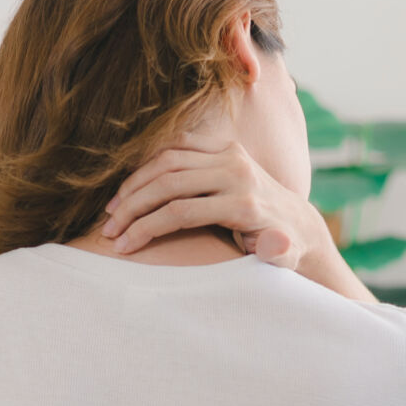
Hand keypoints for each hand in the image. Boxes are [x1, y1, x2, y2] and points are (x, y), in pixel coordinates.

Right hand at [100, 134, 333, 271]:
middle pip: (169, 182)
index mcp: (245, 204)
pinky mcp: (225, 147)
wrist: (297, 222)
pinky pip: (177, 148)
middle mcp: (237, 173)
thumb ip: (279, 253)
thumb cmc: (283, 250)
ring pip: (168, 160)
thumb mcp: (285, 258)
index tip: (122, 246)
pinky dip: (150, 165)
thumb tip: (276, 244)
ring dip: (135, 184)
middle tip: (108, 229)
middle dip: (132, 207)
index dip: (145, 228)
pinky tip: (132, 189)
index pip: (181, 212)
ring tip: (113, 210)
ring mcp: (231, 155)